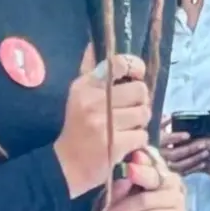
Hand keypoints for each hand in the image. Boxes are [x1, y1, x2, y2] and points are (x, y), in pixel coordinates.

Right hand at [54, 49, 151, 198]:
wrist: (66, 166)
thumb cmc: (76, 128)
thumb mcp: (77, 96)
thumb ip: (90, 70)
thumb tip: (94, 44)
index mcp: (85, 86)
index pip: (118, 63)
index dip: (136, 66)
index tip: (137, 75)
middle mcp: (93, 101)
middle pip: (139, 90)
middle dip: (140, 101)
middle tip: (131, 110)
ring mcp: (104, 123)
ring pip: (144, 113)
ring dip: (140, 122)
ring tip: (127, 127)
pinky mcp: (115, 144)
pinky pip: (142, 135)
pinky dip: (138, 140)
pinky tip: (126, 142)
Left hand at [94, 148, 187, 210]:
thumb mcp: (113, 198)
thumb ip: (122, 184)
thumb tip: (127, 168)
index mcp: (157, 170)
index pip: (152, 158)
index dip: (141, 160)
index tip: (126, 164)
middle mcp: (172, 182)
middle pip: (155, 176)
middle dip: (131, 184)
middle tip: (113, 190)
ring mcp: (178, 201)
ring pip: (149, 199)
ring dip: (124, 210)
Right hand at [161, 122, 207, 175]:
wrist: (156, 151)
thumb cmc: (160, 136)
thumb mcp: (159, 127)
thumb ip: (164, 122)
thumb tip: (169, 118)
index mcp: (157, 142)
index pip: (165, 140)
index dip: (176, 138)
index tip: (188, 135)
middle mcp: (160, 155)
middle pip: (174, 154)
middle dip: (189, 149)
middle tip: (203, 144)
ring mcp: (166, 165)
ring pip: (179, 165)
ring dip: (194, 159)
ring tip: (206, 153)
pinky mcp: (172, 173)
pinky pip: (183, 173)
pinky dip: (193, 169)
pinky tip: (203, 163)